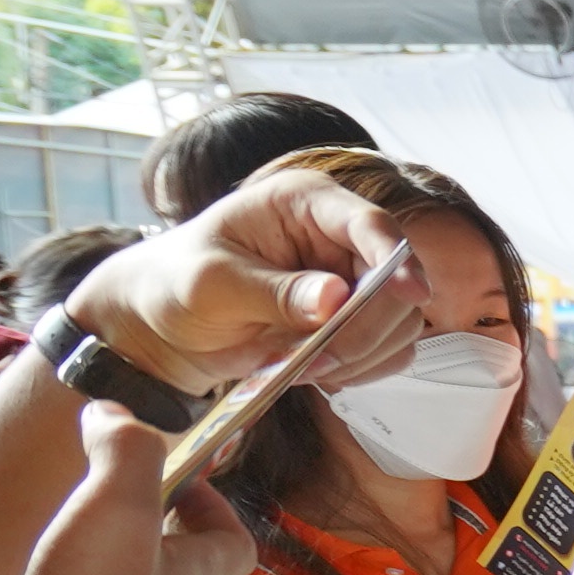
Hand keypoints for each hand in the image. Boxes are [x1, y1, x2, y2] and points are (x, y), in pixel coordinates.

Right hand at [0, 411, 249, 574]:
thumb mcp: (115, 511)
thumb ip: (123, 453)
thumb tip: (114, 411)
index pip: (233, 542)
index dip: (217, 508)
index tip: (182, 478)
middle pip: (182, 573)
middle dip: (156, 533)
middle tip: (109, 503)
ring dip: (108, 571)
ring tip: (65, 543)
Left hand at [72, 153, 418, 398]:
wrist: (162, 322)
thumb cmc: (174, 283)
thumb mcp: (210, 284)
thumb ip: (272, 292)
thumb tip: (334, 300)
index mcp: (304, 203)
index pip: (369, 223)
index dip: (396, 258)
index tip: (411, 294)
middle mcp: (338, 236)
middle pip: (395, 282)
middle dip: (365, 328)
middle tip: (318, 361)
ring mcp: (350, 279)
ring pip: (399, 321)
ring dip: (362, 355)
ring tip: (304, 368)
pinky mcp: (353, 320)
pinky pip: (387, 349)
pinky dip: (361, 369)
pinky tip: (315, 371)